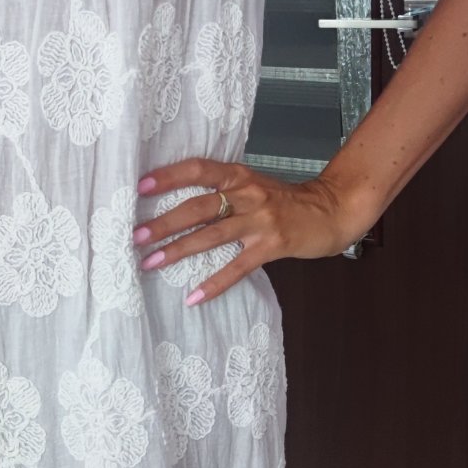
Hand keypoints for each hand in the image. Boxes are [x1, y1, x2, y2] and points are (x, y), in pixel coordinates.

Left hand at [133, 156, 370, 304]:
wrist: (332, 210)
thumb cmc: (285, 201)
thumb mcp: (253, 185)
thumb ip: (223, 189)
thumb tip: (178, 203)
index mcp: (239, 175)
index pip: (199, 170)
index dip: (169, 176)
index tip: (139, 186)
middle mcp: (247, 194)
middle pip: (199, 206)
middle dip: (164, 222)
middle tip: (136, 236)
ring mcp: (261, 220)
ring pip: (212, 235)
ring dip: (179, 250)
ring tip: (151, 263)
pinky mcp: (272, 246)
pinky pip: (238, 267)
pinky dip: (215, 283)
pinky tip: (194, 297)